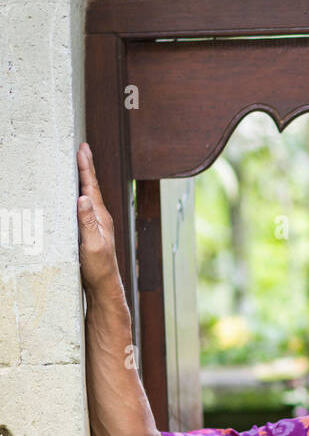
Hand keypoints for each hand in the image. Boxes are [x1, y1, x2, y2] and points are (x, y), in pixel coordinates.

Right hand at [77, 142, 119, 292]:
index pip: (92, 187)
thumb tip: (83, 198)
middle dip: (86, 167)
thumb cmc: (99, 268)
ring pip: (89, 196)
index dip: (86, 167)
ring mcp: (97, 225)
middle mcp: (100, 218)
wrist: (104, 286)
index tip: (83, 149)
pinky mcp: (91, 233)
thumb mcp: (92, 244)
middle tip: (83, 148)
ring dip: (84, 179)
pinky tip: (76, 196)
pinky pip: (85, 207)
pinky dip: (80, 195)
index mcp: (101, 217)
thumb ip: (88, 222)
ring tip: (80, 165)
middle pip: (92, 187)